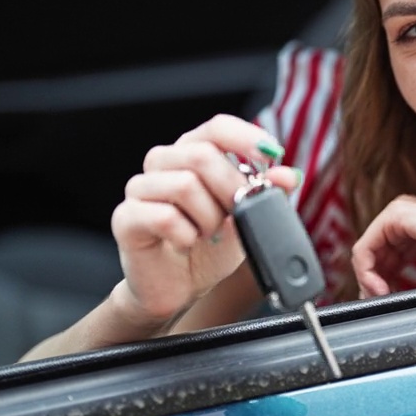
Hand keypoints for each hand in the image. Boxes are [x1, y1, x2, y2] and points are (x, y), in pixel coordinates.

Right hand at [109, 114, 300, 327]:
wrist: (180, 288)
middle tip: (235, 215)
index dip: (246, 137)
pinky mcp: (125, 218)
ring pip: (184, 185)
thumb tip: (289, 175)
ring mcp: (140, 188)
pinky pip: (164, 217)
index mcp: (192, 152)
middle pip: (202, 155)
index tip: (273, 156)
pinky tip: (187, 244)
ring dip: (208, 217)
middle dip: (231, 189)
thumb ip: (266, 195)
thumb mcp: (248, 219)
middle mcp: (163, 163)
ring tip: (206, 234)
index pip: (217, 127)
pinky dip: (187, 236)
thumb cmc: (210, 248)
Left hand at [351, 195, 415, 297]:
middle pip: (375, 255)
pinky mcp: (397, 215)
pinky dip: (366, 272)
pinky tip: (380, 288)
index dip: (383, 282)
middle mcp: (407, 216)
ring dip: (368, 280)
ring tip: (381, 299)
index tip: (388, 303)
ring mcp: (401, 212)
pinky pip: (365, 248)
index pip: (388, 257)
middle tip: (380, 305)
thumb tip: (398, 304)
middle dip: (372, 283)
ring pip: (366, 252)